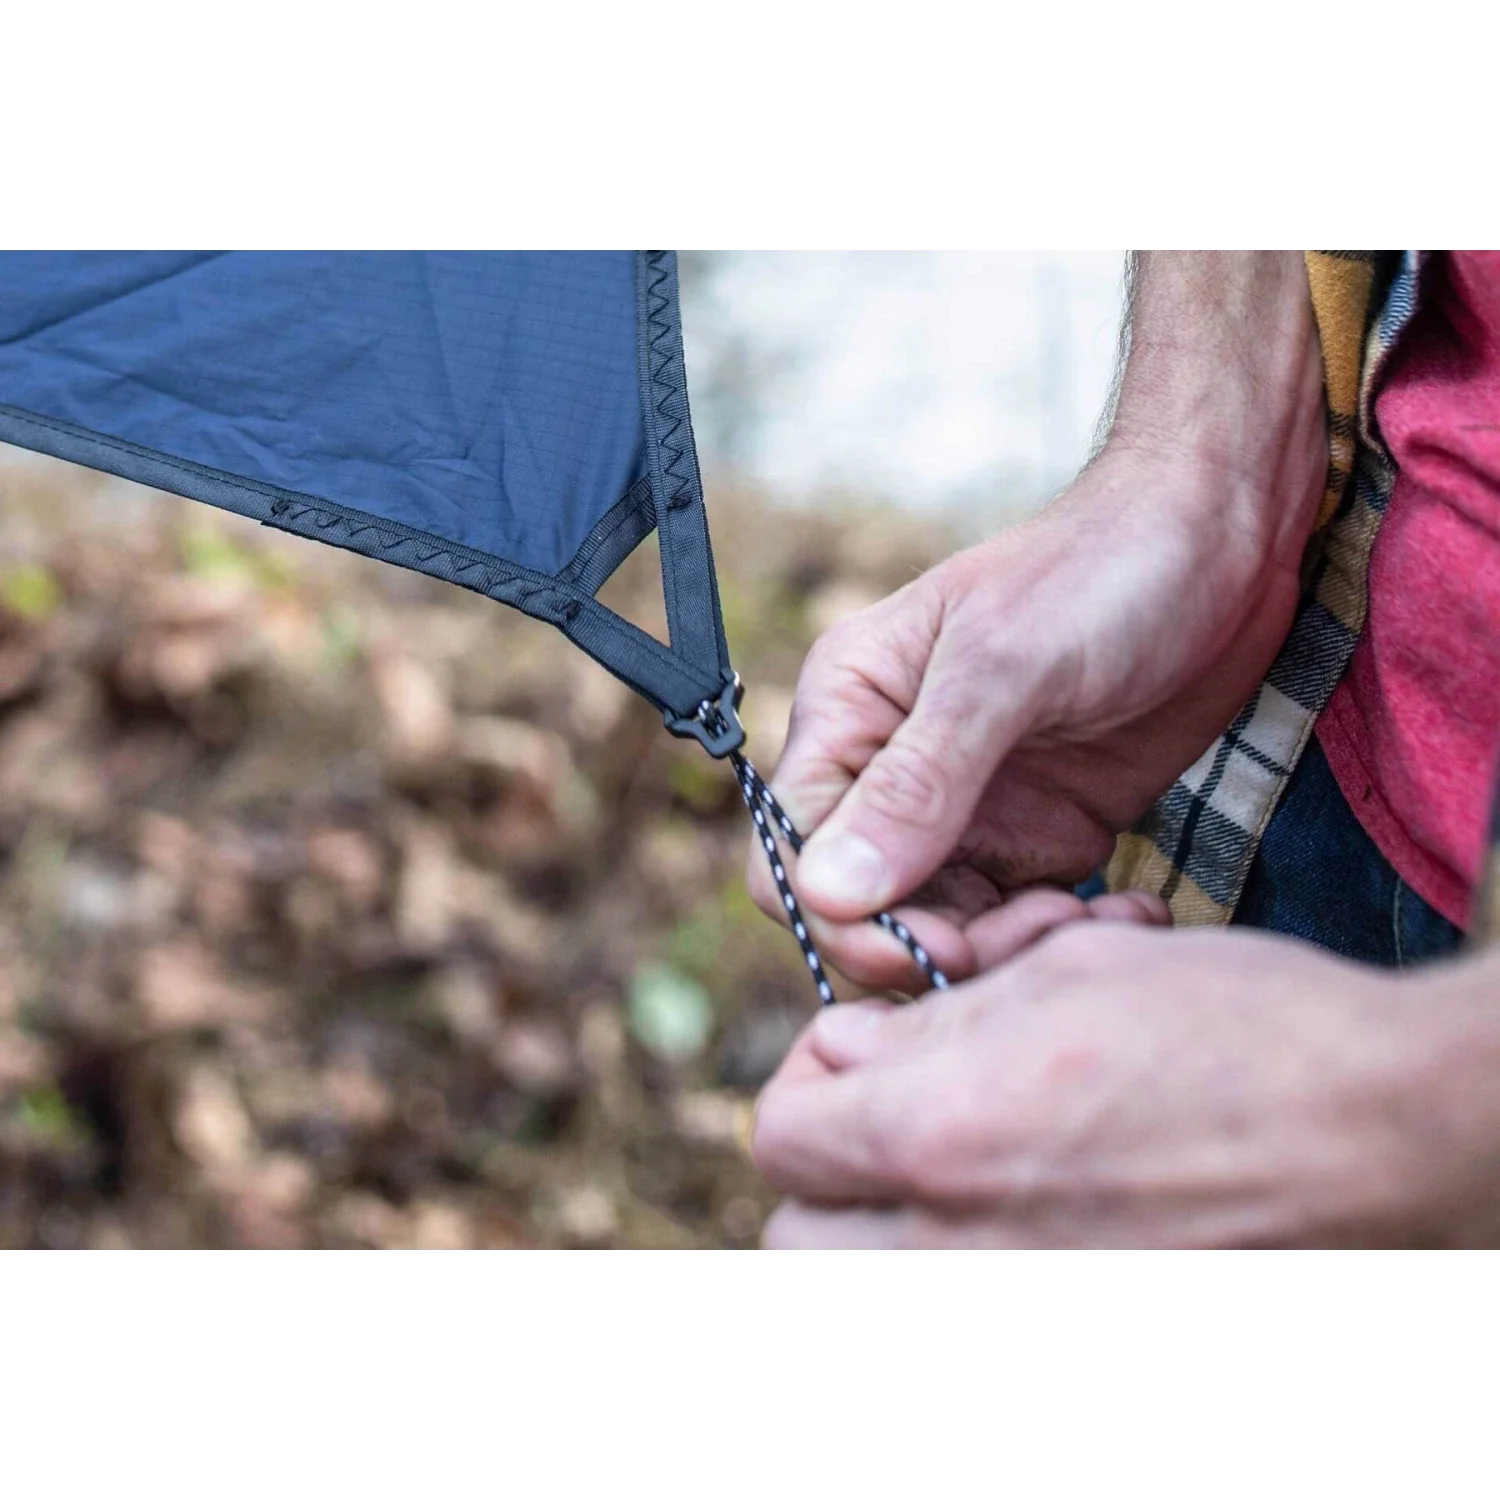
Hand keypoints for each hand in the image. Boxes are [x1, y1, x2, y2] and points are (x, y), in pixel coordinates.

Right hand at [747, 251, 1327, 992]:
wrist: (1222, 543)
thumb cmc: (1102, 572)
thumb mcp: (1004, 671)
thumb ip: (917, 785)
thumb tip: (828, 892)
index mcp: (849, 716)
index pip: (792, 857)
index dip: (850, 921)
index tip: (941, 943)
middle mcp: (890, 771)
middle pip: (867, 913)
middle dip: (943, 946)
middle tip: (1042, 931)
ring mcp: (964, 808)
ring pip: (945, 931)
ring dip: (1013, 950)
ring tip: (1094, 918)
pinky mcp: (1037, 832)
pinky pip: (1020, 921)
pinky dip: (1064, 937)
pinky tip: (1127, 912)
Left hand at [753, 923, 1499, 1251]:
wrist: (1376, 1126)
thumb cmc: (1234, 1026)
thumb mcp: (1063, 975)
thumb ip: (927, 1021)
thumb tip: (846, 1046)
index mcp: (940, 1135)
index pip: (780, 1135)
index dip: (808, 1076)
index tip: (862, 1048)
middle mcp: (959, 1244)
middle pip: (797, 1239)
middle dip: (822, 1177)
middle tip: (883, 1122)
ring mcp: (1021, 1292)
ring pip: (867, 1274)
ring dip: (876, 1222)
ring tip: (945, 1164)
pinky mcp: (1083, 1307)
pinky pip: (968, 1286)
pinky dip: (958, 1245)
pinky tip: (1019, 1198)